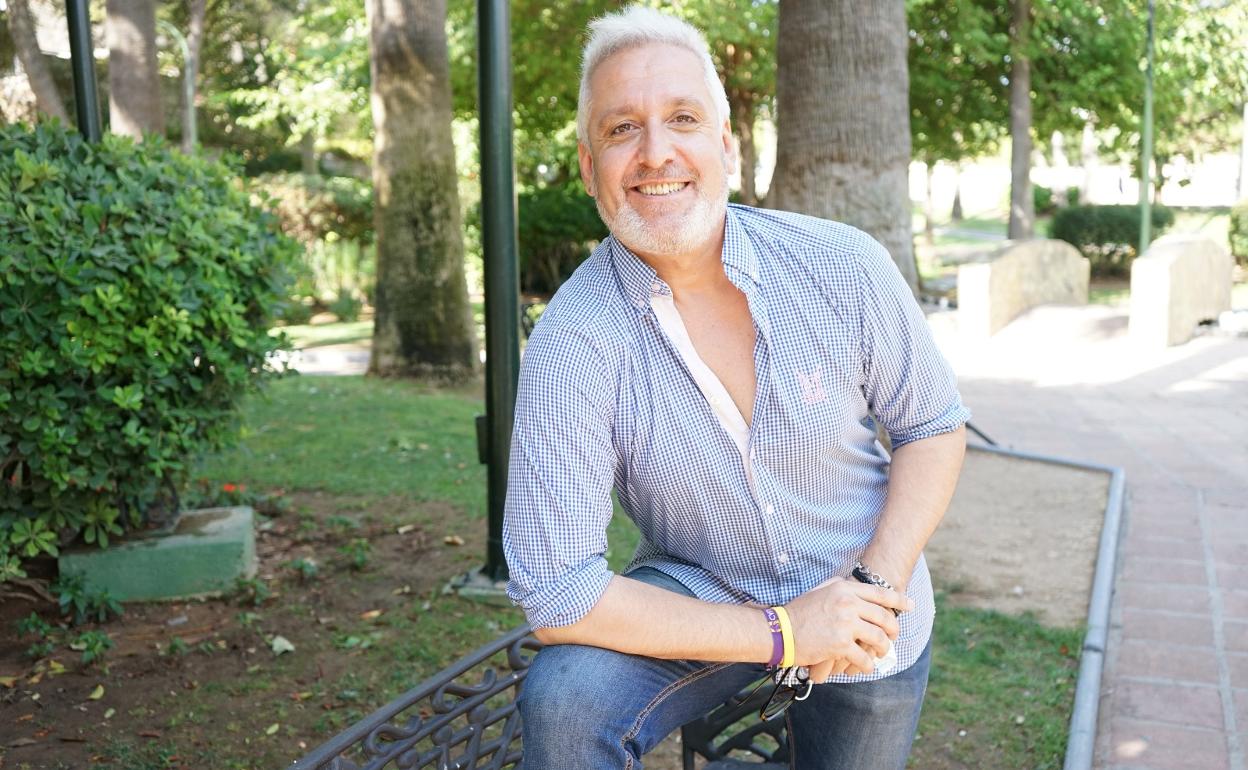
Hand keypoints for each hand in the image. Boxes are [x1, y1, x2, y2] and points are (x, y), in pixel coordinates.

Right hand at [783, 577, 910, 677]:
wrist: (779, 631)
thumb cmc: (798, 611)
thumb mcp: (819, 590)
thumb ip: (839, 587)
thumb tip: (854, 586)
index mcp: (844, 589)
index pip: (880, 593)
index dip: (898, 599)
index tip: (910, 605)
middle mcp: (848, 604)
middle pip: (884, 617)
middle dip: (893, 629)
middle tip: (893, 637)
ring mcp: (845, 625)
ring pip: (878, 638)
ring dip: (882, 649)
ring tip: (881, 653)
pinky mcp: (840, 645)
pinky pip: (864, 658)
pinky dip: (867, 665)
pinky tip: (865, 667)